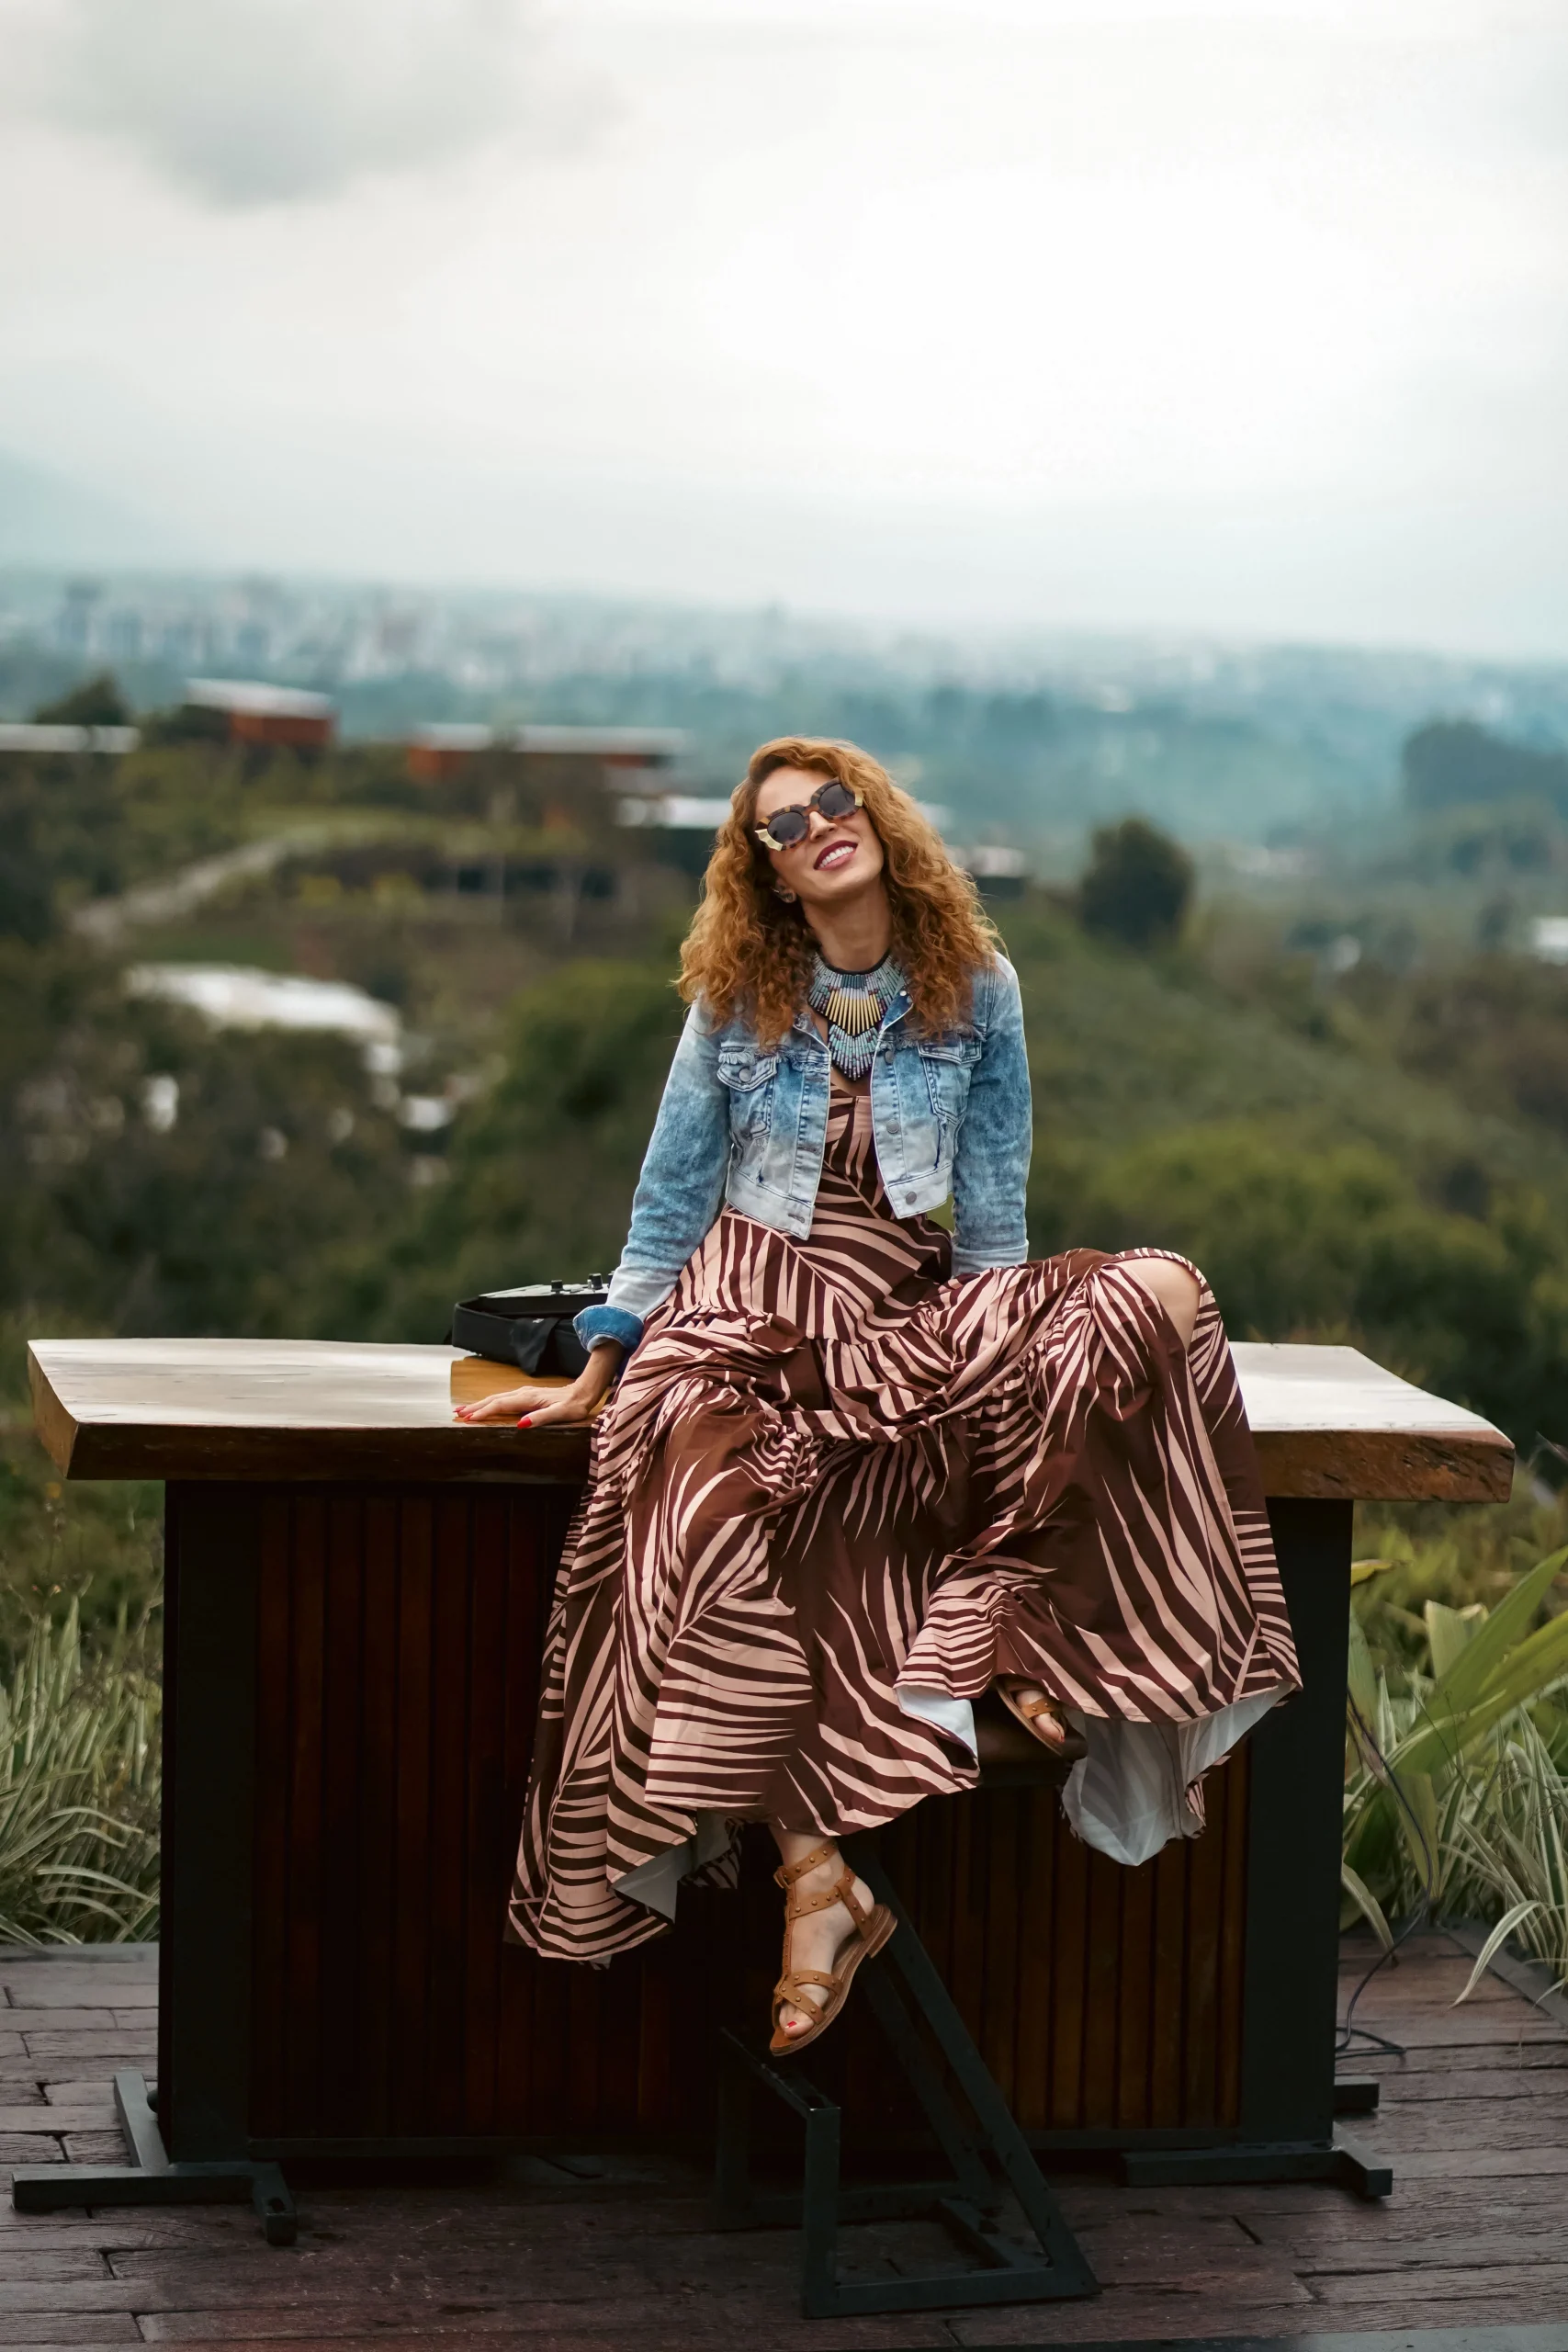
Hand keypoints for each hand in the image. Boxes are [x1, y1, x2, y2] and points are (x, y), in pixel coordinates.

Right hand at [453, 1344, 621, 1428]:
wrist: (583, 1391)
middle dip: (475, 1406)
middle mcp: (523, 1393)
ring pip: (497, 1398)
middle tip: (457, 1414)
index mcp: (528, 1398)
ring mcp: (524, 1393)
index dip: (483, 1412)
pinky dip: (490, 1402)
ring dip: (480, 1404)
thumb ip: (540, 1418)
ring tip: (464, 1410)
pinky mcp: (526, 1395)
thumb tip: (520, 1424)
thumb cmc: (573, 1406)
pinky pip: (503, 1399)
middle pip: (494, 1399)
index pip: (500, 1405)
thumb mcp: (560, 1414)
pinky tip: (486, 1406)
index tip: (469, 1419)